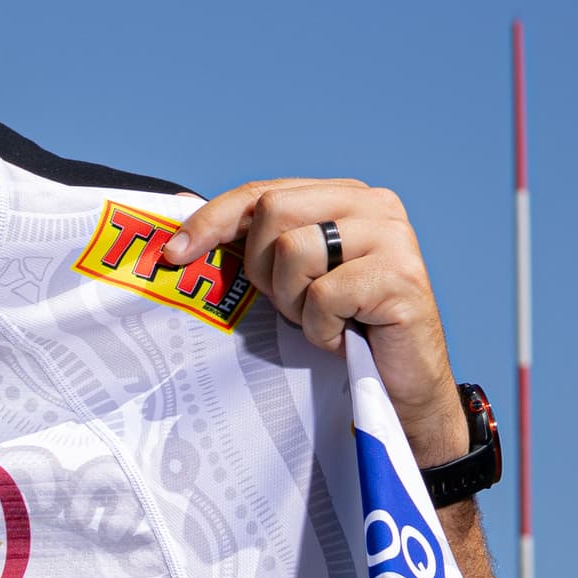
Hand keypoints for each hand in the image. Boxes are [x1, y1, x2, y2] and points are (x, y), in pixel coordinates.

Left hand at [164, 178, 471, 469]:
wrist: (402, 386)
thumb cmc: (343, 327)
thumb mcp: (294, 278)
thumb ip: (259, 245)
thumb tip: (178, 227)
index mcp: (344, 195)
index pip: (262, 192)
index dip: (213, 220)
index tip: (175, 253)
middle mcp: (374, 204)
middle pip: (272, 211)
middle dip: (263, 268)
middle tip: (291, 305)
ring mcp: (392, 236)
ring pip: (292, 250)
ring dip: (295, 302)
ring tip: (324, 320)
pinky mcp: (400, 276)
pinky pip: (323, 296)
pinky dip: (321, 329)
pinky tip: (345, 337)